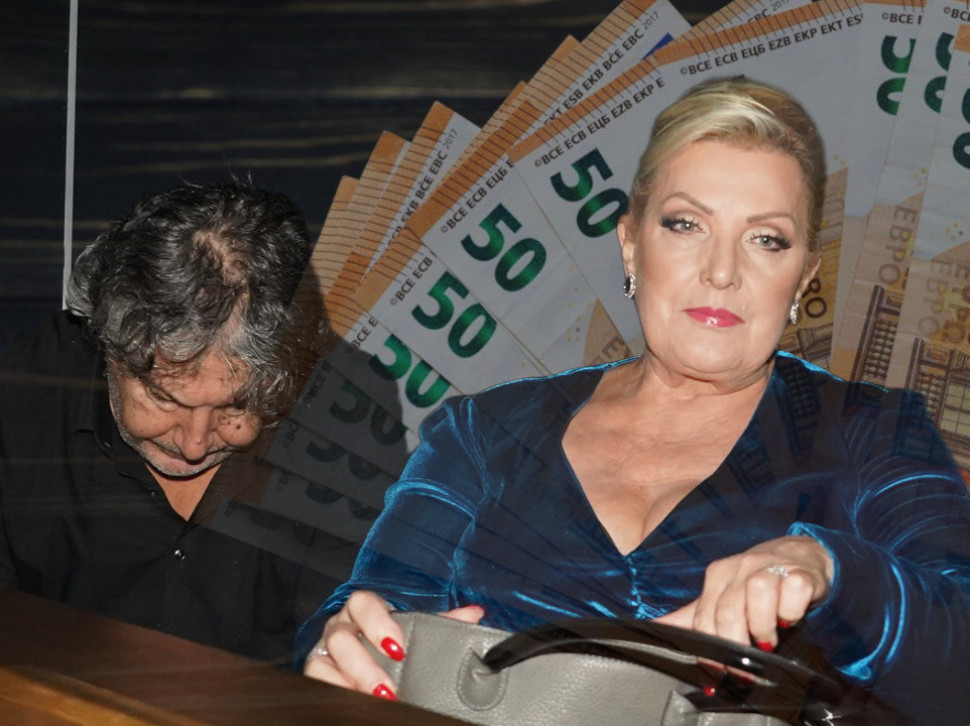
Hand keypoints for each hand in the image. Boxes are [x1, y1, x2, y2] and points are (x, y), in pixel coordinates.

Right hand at [302, 590, 483, 699]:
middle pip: (340, 637)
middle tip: (387, 689)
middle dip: (364, 666)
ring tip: (375, 702)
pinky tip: (356, 702)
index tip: (398, 648)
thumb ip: (442, 622)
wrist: (370, 663)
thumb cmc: (393, 641)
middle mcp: (340, 626)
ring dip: (348, 683)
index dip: (377, 623)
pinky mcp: (318, 674)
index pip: (362, 603)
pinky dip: (335, 692)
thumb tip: (473, 614)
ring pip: (323, 662)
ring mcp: (325, 652)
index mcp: (364, 610)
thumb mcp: (416, 631)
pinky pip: (316, 682)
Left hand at [656, 535, 832, 651]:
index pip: (704, 618)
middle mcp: (741, 568)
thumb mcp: (724, 596)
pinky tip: (789, 619)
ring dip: (763, 626)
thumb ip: (692, 615)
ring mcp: (770, 566)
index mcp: (718, 576)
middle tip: (747, 665)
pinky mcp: (800, 572)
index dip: (710, 652)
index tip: (719, 673)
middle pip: (728, 611)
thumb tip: (658, 629)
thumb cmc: (760, 579)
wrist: (801, 555)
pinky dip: (791, 610)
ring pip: (758, 593)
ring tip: (768, 638)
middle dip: (736, 645)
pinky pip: (793, 590)